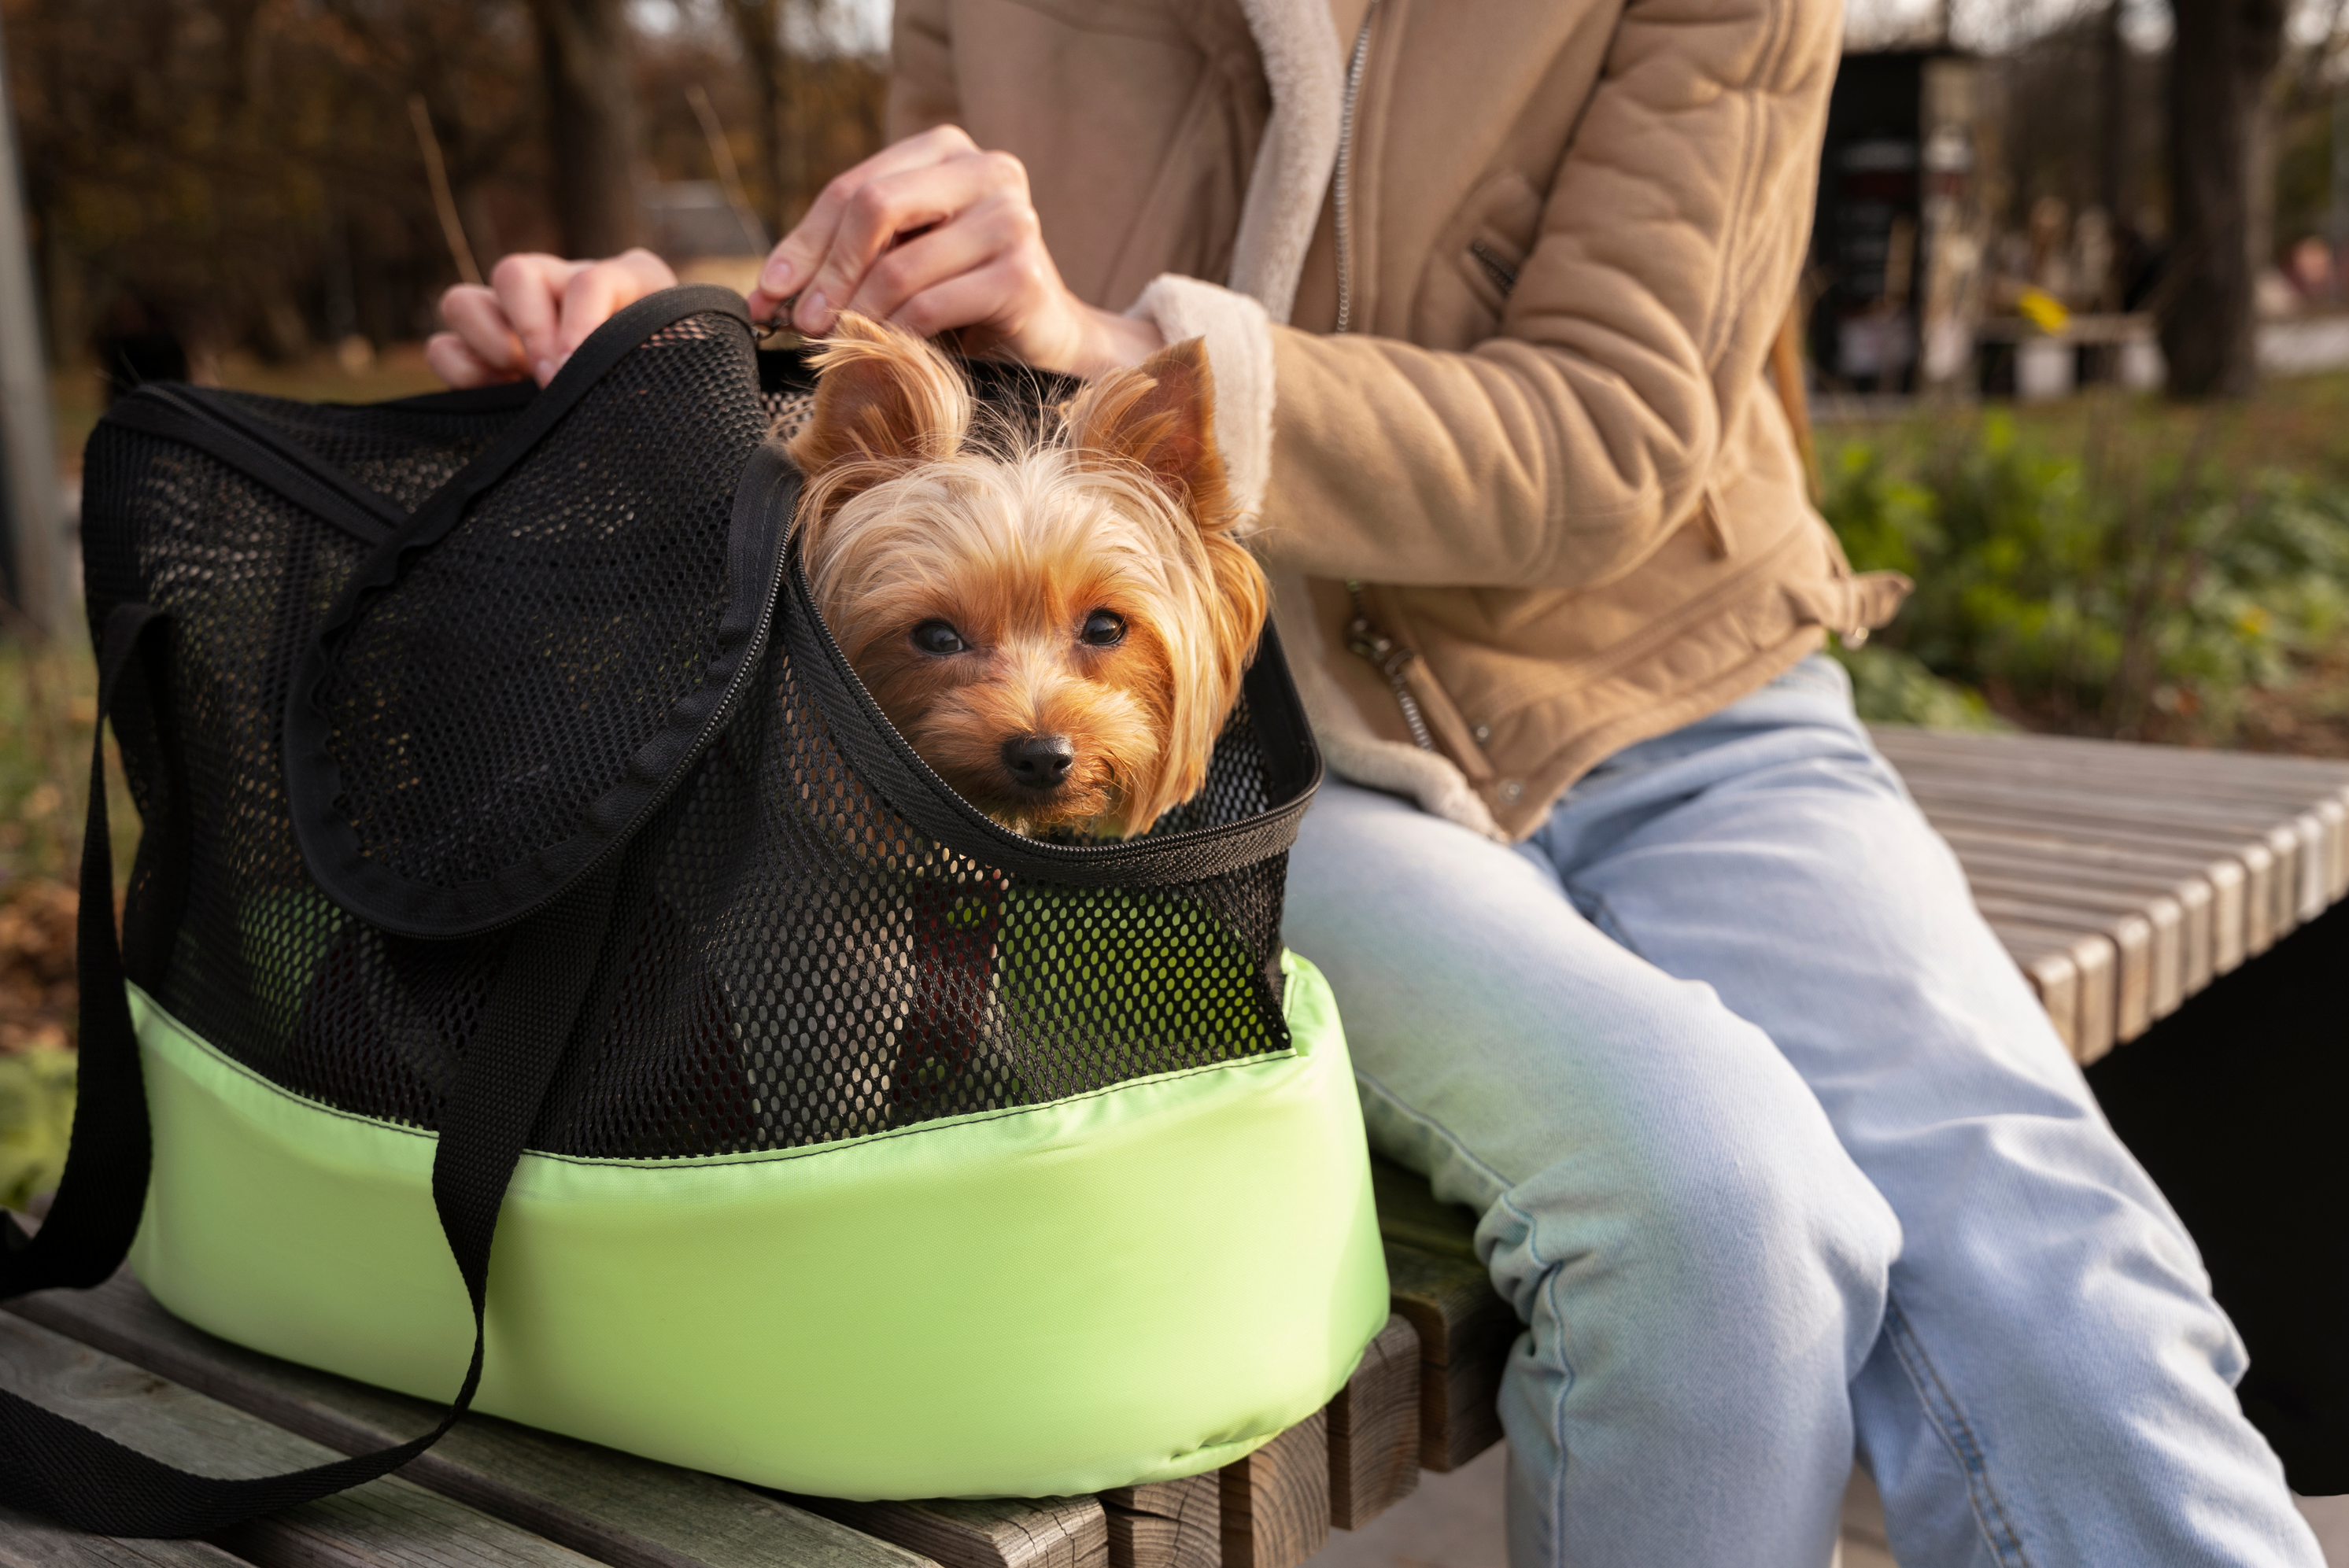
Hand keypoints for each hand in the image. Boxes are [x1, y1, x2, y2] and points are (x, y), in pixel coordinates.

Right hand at [427, 249, 678, 387]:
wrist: (669, 435)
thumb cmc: (679, 394)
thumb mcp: (680, 371)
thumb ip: (656, 361)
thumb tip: (605, 380)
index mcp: (625, 281)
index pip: (591, 280)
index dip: (583, 324)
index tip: (580, 368)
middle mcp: (564, 287)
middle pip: (514, 273)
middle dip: (530, 329)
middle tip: (550, 379)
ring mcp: (519, 321)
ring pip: (463, 300)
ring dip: (486, 342)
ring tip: (516, 381)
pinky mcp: (486, 357)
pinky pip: (443, 347)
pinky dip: (459, 370)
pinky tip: (497, 397)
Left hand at [747, 126, 1161, 379]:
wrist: (1047, 340)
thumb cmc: (965, 298)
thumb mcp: (902, 258)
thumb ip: (850, 254)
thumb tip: (768, 289)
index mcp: (946, 151)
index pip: (854, 188)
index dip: (803, 241)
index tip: (768, 290)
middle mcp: (986, 169)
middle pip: (874, 206)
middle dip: (826, 270)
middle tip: (802, 321)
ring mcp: (1011, 219)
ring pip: (899, 265)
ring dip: (856, 312)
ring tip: (837, 341)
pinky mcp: (1023, 274)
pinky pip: (931, 305)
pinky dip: (896, 334)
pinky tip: (884, 351)